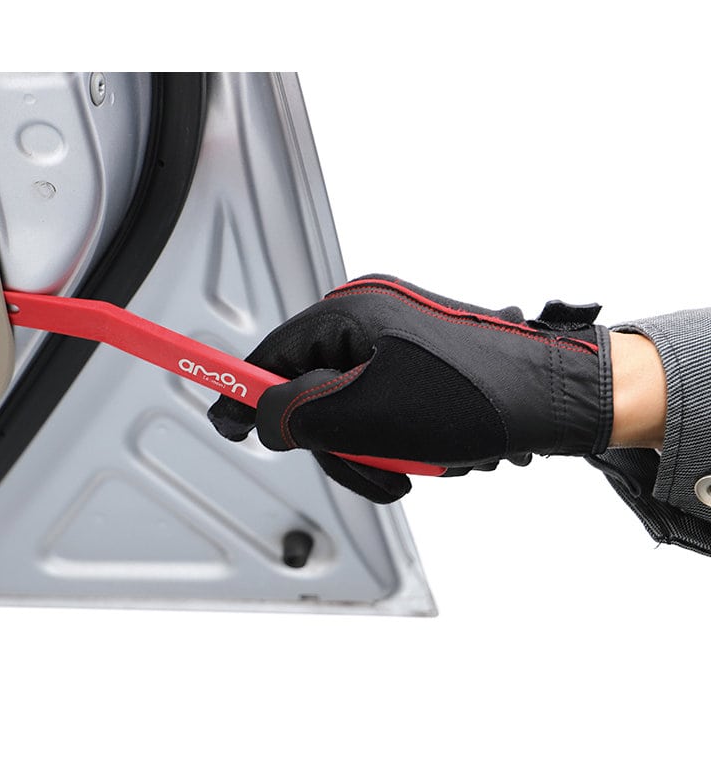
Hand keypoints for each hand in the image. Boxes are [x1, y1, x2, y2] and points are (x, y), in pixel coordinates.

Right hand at [207, 275, 613, 503]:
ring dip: (371, 449)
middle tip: (369, 471)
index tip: (223, 422)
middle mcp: (370, 314)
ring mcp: (398, 336)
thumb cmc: (472, 399)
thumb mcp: (362, 414)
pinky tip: (431, 452)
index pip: (269, 355)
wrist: (559, 400)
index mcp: (349, 312)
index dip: (243, 395)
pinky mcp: (421, 359)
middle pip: (310, 389)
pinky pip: (381, 406)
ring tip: (414, 466)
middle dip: (334, 442)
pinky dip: (396, 439)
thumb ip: (294, 414)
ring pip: (349, 407)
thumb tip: (261, 417)